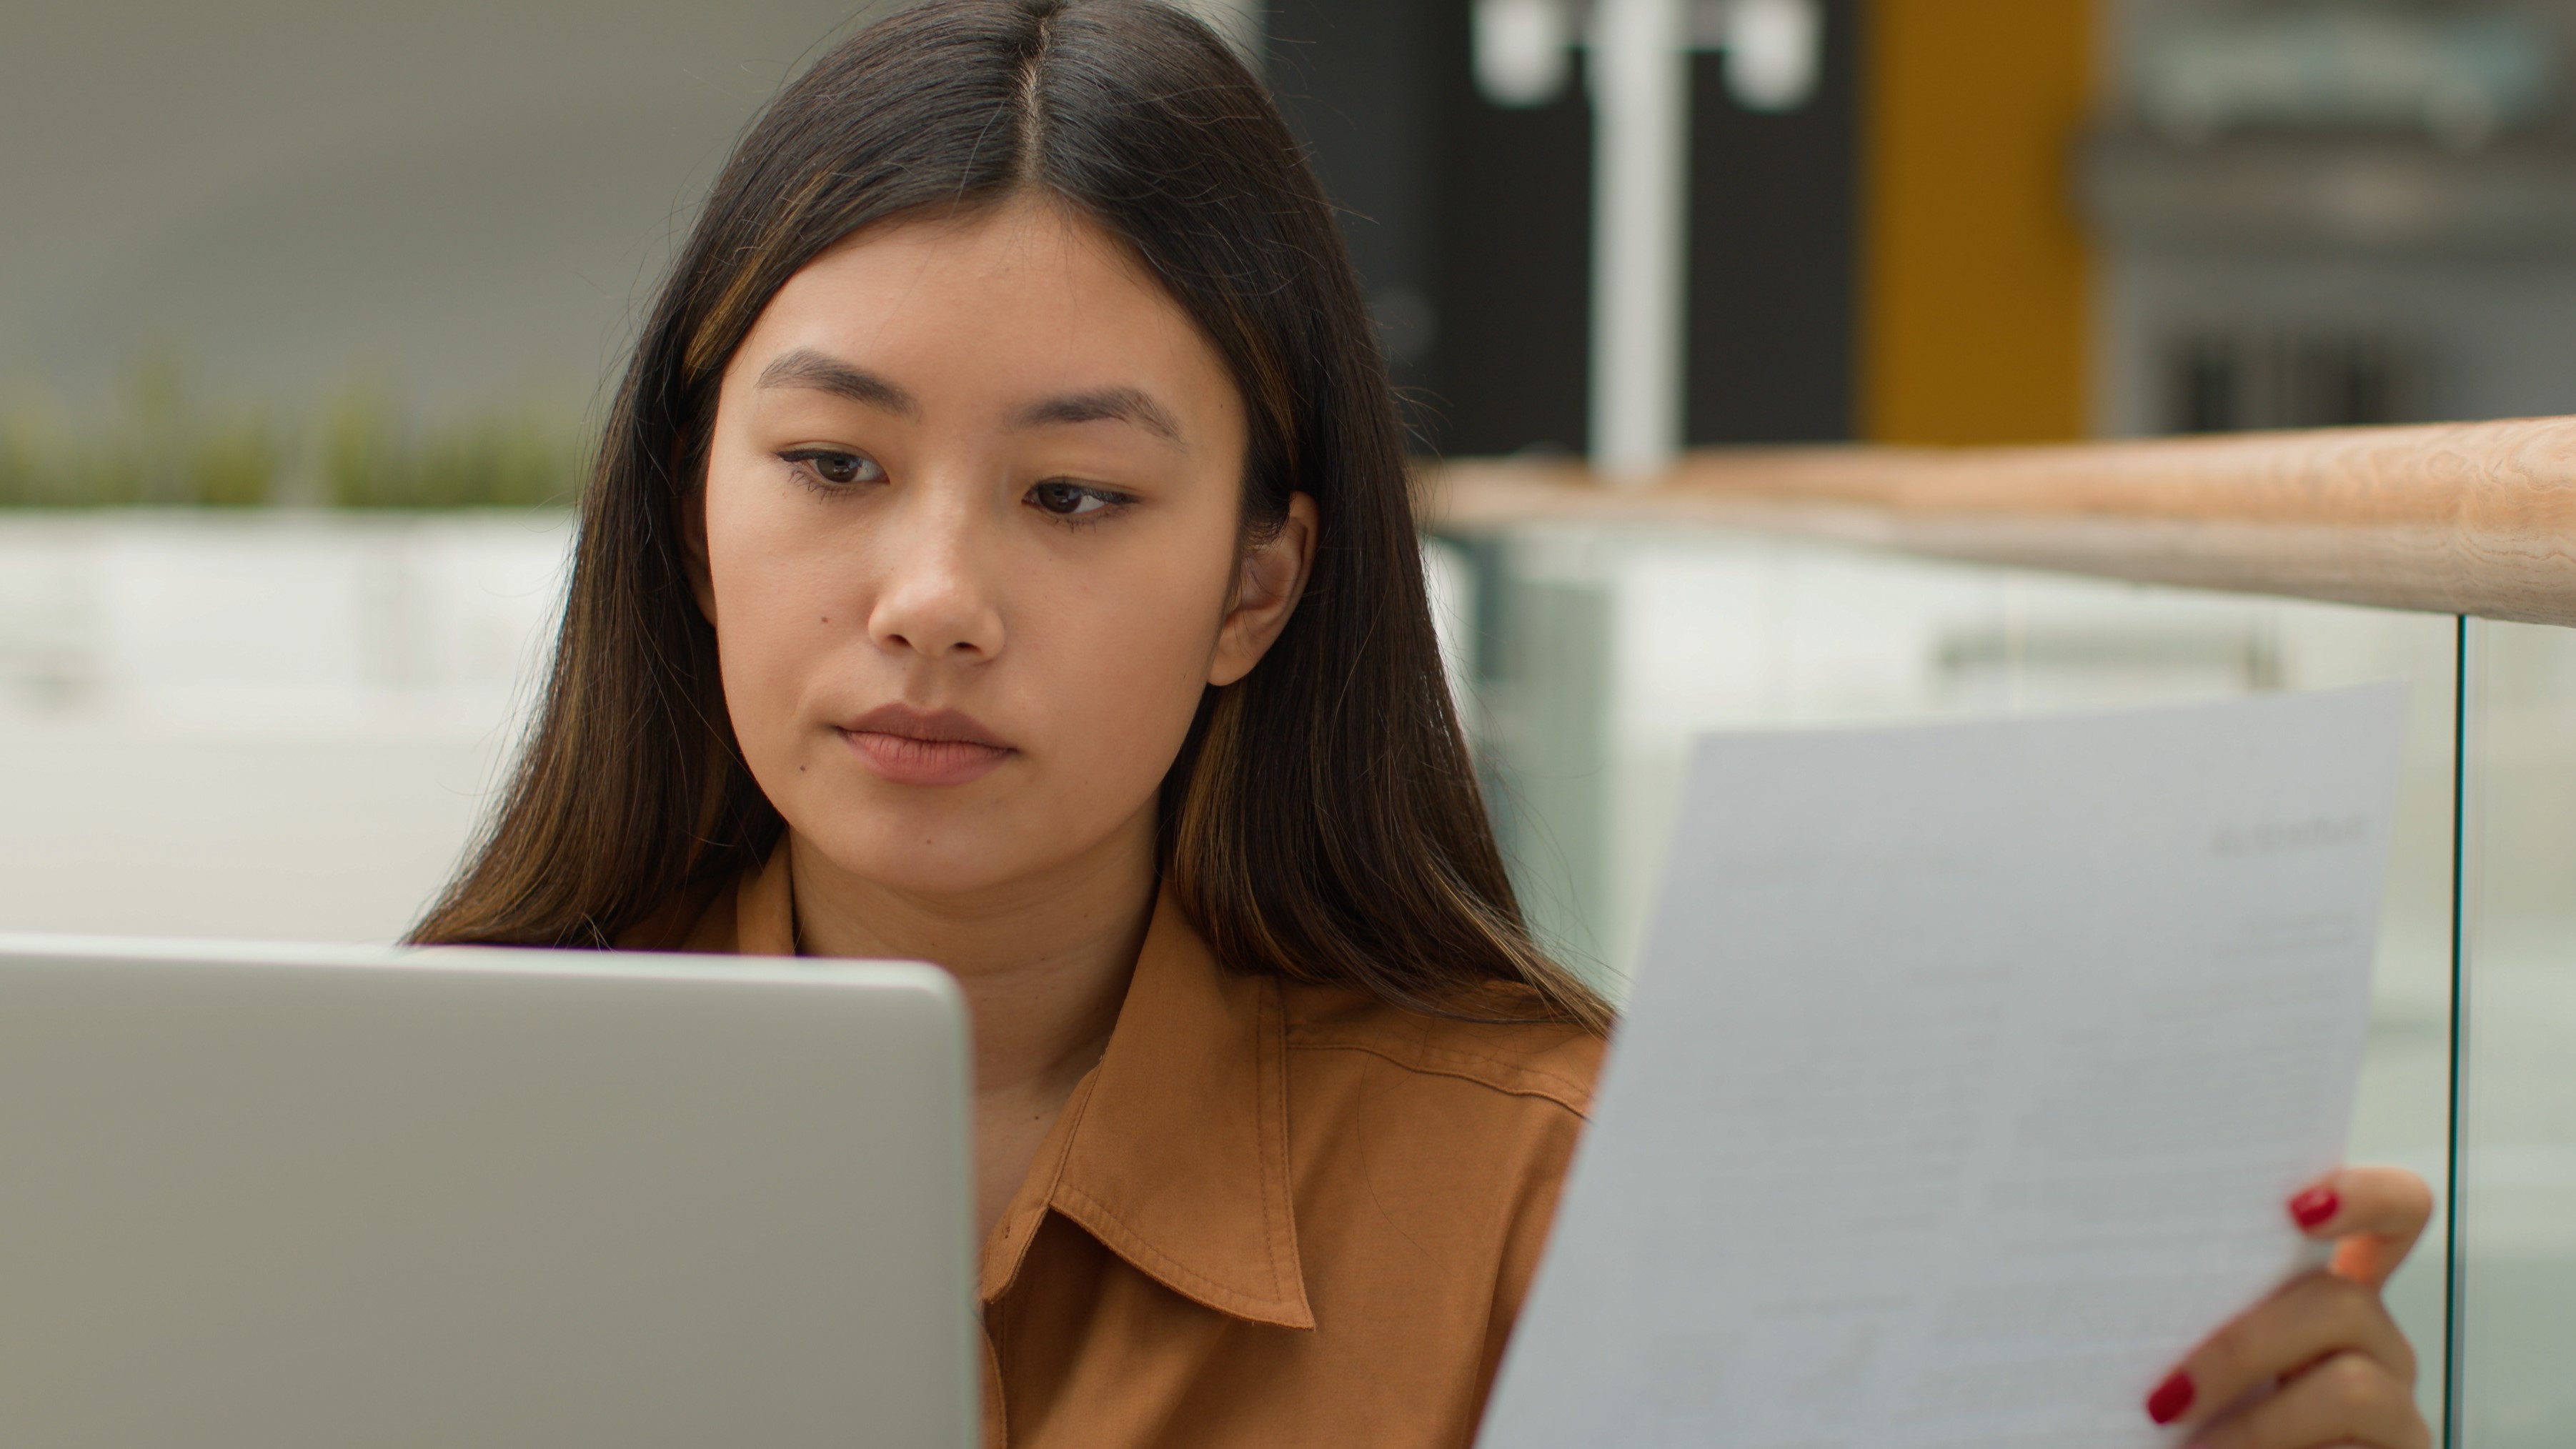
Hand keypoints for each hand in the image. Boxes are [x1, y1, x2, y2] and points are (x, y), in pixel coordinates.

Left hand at [2144, 1166, 2433, 1447]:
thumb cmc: (2182, 1426)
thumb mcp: (2177, 1363)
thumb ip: (2169, 1315)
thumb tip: (2087, 1281)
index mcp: (2314, 1299)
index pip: (2387, 1218)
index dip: (2362, 1195)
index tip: (2295, 1206)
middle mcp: (2369, 1345)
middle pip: (2340, 1301)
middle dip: (2240, 1346)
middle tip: (2163, 1398)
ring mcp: (2394, 1408)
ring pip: (2352, 1380)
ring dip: (2254, 1421)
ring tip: (2181, 1444)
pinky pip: (2357, 1440)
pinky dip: (2277, 1448)